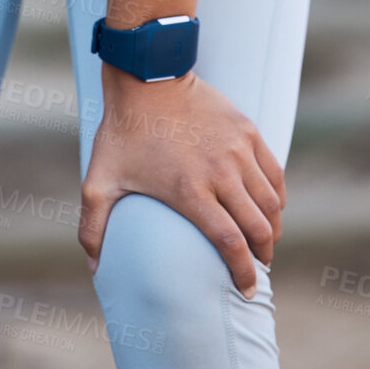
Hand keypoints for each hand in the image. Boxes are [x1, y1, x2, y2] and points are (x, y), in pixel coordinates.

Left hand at [79, 67, 284, 296]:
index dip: (243, 272)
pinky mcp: (247, 130)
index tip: (247, 290)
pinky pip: (274, 173)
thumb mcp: (99, 179)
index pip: (230, 243)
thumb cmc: (122, 132)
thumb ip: (93, 226)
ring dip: (273, 228)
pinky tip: (270, 207)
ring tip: (265, 240)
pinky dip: (277, 197)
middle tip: (257, 266)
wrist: (146, 78)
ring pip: (271, 203)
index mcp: (190, 190)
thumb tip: (94, 269)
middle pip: (259, 228)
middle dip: (263, 255)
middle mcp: (220, 172)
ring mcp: (237, 150)